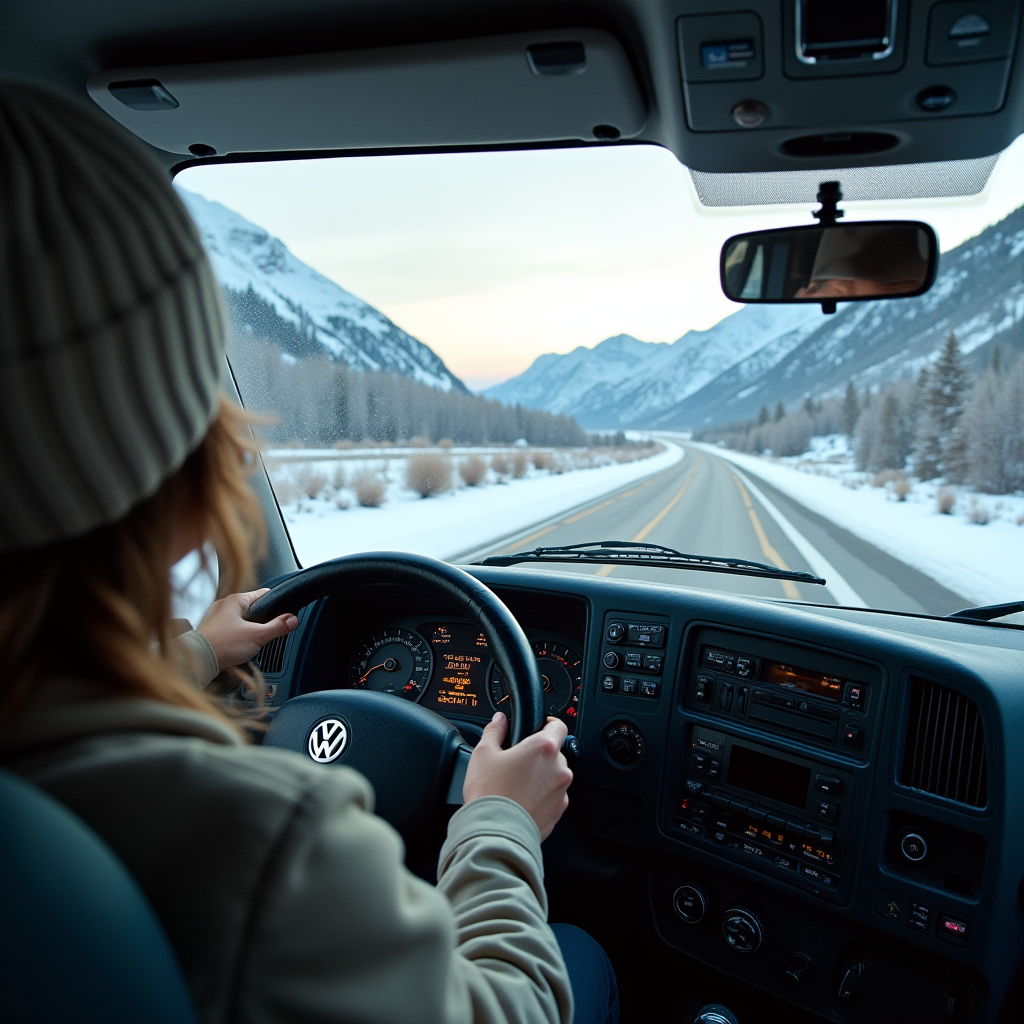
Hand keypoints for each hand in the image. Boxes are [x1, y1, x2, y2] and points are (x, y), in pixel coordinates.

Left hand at [196, 589, 297, 670]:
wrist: (197, 660)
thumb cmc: (222, 645)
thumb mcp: (257, 636)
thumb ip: (277, 627)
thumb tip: (292, 620)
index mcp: (236, 600)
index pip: (263, 594)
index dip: (275, 602)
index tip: (284, 610)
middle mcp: (223, 604)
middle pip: (251, 607)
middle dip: (260, 619)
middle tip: (266, 631)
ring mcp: (214, 616)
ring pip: (239, 618)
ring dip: (246, 627)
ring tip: (251, 640)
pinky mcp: (209, 629)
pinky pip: (228, 628)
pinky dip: (235, 635)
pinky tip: (237, 645)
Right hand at [462, 713, 572, 840]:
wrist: (494, 833)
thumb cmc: (490, 793)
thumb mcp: (484, 753)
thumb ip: (494, 730)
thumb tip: (499, 720)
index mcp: (544, 748)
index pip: (558, 725)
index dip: (548, 724)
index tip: (538, 727)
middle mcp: (558, 768)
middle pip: (555, 753)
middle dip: (539, 755)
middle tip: (518, 762)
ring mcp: (561, 792)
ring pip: (554, 776)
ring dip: (541, 776)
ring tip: (517, 785)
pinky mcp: (558, 812)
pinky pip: (553, 797)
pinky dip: (541, 796)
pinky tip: (522, 800)